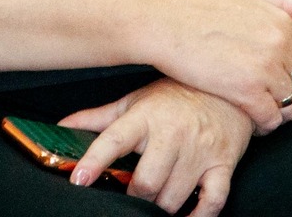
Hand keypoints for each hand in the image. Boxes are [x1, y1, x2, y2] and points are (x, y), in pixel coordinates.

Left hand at [61, 79, 252, 216]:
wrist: (230, 86)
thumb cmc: (177, 95)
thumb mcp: (136, 100)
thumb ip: (98, 117)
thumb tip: (61, 126)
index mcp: (147, 116)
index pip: (115, 139)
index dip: (94, 161)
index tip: (79, 180)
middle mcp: (174, 133)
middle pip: (146, 182)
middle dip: (135, 197)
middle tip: (133, 194)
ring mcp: (201, 151)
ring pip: (173, 197)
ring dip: (160, 207)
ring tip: (156, 201)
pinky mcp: (223, 164)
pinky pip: (212, 200)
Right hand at [138, 0, 291, 132]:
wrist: (165, 20)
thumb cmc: (198, 6)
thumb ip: (279, 2)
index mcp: (282, 23)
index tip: (282, 83)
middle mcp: (280, 45)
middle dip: (291, 96)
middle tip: (272, 102)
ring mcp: (266, 69)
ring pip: (291, 105)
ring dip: (279, 114)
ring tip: (262, 115)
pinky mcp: (247, 92)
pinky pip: (270, 119)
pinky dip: (264, 125)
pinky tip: (251, 122)